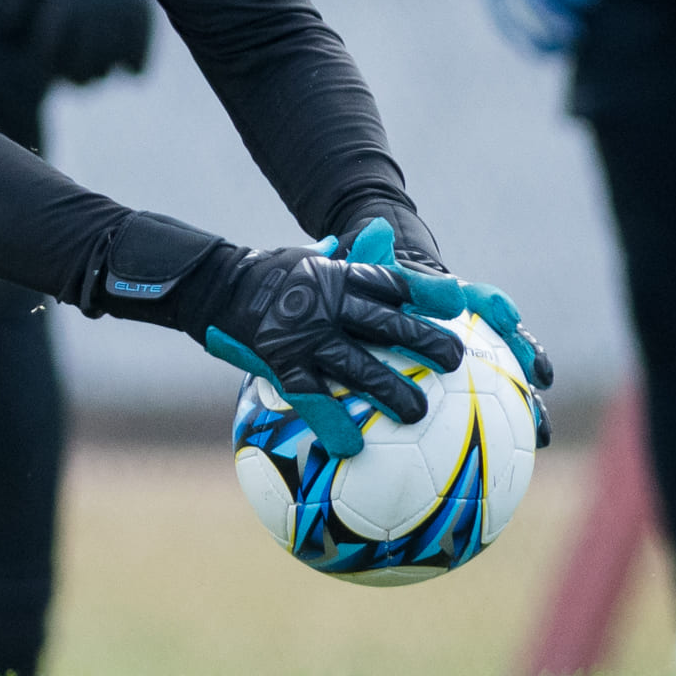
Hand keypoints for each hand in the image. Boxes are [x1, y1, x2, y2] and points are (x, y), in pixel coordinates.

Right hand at [189, 237, 461, 462]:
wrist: (218, 286)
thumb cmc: (275, 275)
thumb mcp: (312, 257)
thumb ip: (351, 254)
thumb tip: (388, 230)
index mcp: (341, 276)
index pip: (393, 283)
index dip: (426, 294)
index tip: (457, 305)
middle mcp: (328, 304)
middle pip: (386, 324)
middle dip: (424, 342)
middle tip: (453, 360)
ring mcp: (305, 335)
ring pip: (357, 366)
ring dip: (390, 391)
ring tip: (418, 412)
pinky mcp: (280, 362)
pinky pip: (312, 397)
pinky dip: (332, 421)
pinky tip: (352, 445)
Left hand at [338, 214, 554, 446]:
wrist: (385, 302)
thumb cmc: (378, 288)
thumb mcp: (372, 272)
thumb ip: (374, 254)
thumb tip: (374, 230)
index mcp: (453, 299)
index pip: (479, 298)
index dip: (493, 305)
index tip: (507, 317)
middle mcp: (473, 328)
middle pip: (506, 342)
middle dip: (526, 357)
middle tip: (540, 377)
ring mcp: (477, 357)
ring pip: (510, 381)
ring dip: (529, 405)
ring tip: (542, 431)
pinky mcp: (471, 387)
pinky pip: (492, 411)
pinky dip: (508, 431)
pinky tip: (524, 455)